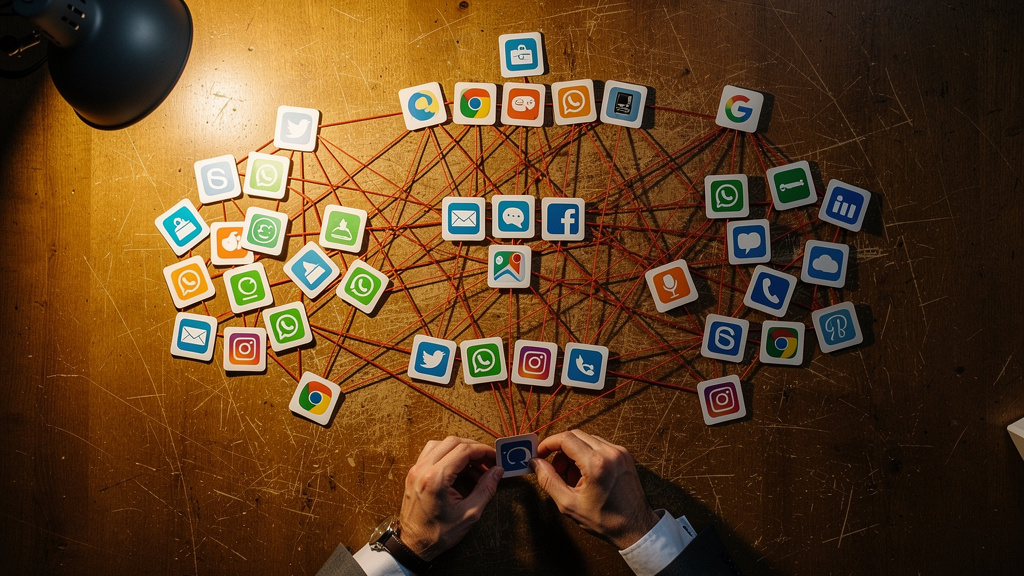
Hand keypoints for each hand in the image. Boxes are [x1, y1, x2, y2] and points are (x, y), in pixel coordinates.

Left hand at [398, 436, 503, 560]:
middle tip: (488, 461)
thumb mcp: (469, 514)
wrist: (413, 545)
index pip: (464, 451)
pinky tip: (458, 468)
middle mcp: (423, 470)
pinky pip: (431, 453)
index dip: (483, 451)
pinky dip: (447, 454)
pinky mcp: (414, 474)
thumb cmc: (438, 534)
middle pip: (453, 442)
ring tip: (474, 466)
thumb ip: (485, 489)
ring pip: (441, 444)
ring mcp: (416, 470)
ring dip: (460, 450)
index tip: (494, 457)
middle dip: (474, 448)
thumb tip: (497, 471)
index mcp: (436, 479)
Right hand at [531, 429, 658, 549]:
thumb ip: (549, 481)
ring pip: (586, 440)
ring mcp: (619, 452)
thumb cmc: (605, 520)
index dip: (548, 443)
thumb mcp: (569, 504)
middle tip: (554, 470)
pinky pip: (598, 446)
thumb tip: (536, 463)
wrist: (636, 527)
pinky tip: (584, 476)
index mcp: (596, 464)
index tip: (539, 454)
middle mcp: (610, 452)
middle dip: (560, 450)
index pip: (566, 439)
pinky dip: (586, 455)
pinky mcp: (624, 455)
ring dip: (573, 453)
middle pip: (575, 435)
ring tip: (571, 478)